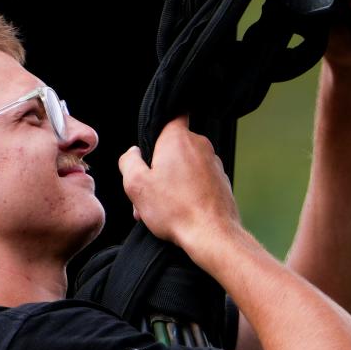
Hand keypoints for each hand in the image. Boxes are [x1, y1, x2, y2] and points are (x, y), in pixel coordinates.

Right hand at [118, 116, 240, 249]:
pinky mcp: (221, 181)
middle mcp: (200, 145)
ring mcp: (214, 163)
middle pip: (172, 148)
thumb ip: (128, 162)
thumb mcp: (136, 185)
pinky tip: (177, 213)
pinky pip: (198, 180)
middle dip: (157, 167)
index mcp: (178, 139)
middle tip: (146, 193)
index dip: (158, 125)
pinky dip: (186, 192)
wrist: (212, 235)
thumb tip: (132, 154)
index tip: (150, 142)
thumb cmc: (175, 210)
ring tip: (159, 209)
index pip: (171, 114)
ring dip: (170, 183)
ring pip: (185, 166)